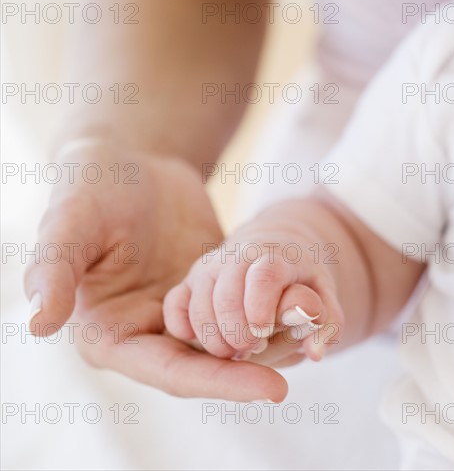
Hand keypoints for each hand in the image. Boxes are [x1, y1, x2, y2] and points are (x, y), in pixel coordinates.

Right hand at [24, 141, 287, 401]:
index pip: (169, 372)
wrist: (131, 160)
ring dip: (270, 342)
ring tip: (318, 333)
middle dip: (257, 368)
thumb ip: (55, 268)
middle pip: (207, 365)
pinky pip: (240, 309)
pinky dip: (268, 312)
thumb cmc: (91, 186)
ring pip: (229, 341)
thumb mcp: (71, 221)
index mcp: (109, 333)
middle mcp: (146, 332)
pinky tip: (303, 306)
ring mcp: (179, 311)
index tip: (273, 389)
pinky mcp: (206, 288)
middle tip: (312, 356)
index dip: (220, 382)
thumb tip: (40, 321)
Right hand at [163, 201, 344, 361]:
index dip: (262, 307)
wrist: (272, 250)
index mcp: (274, 255)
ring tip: (234, 352)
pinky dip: (184, 327)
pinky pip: (176, 306)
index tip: (263, 333)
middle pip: (227, 294)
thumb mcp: (324, 294)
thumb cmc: (300, 279)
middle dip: (237, 330)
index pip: (265, 275)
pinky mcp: (189, 281)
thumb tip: (315, 353)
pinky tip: (201, 340)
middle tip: (252, 349)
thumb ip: (327, 321)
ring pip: (199, 305)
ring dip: (214, 338)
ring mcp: (209, 268)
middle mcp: (236, 257)